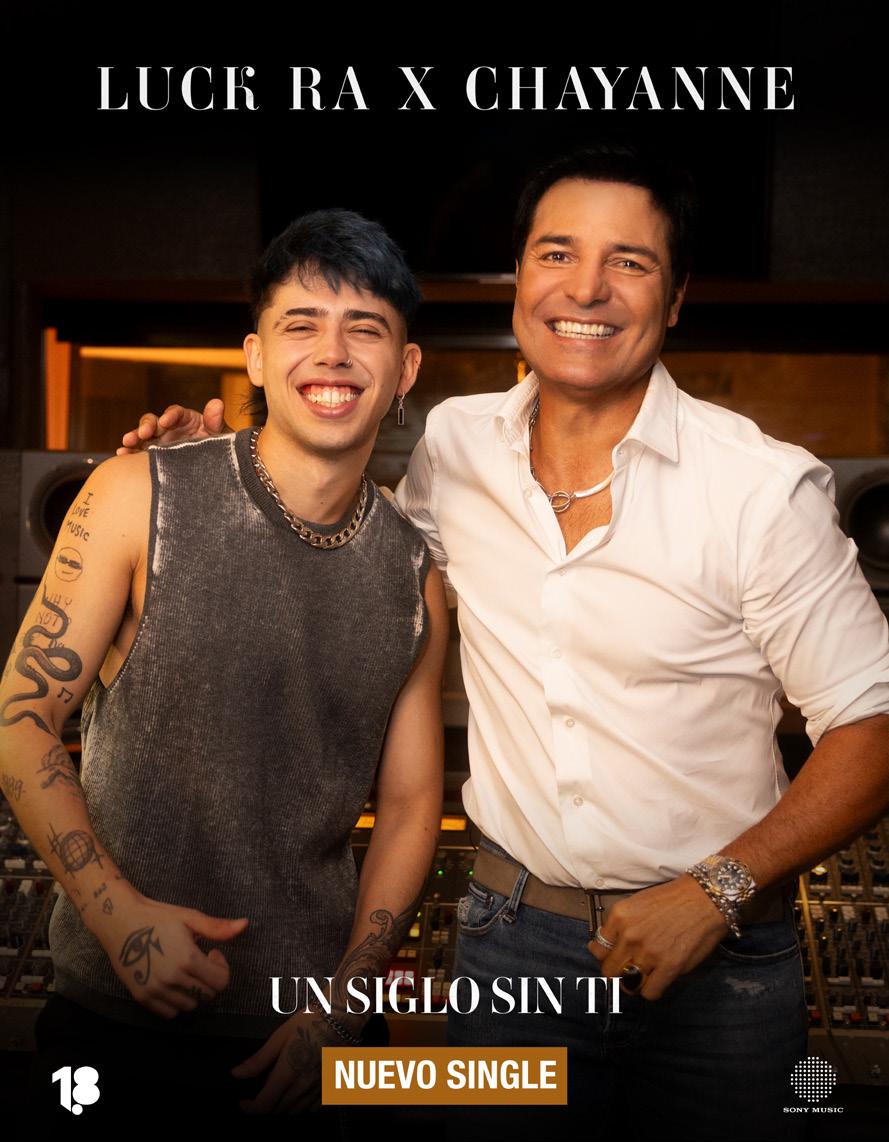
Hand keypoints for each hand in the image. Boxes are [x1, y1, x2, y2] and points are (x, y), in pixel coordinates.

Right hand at [92, 888, 247, 1017]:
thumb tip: (245, 925)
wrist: (119, 921)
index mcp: (187, 959)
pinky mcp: (142, 998)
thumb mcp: (190, 917)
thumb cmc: (157, 916)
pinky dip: (176, 1002)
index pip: (221, 982)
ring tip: (184, 971)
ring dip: (193, 992)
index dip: (222, 967)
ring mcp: (156, 991)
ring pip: (190, 1007)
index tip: (212, 953)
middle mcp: (172, 979)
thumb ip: (218, 928)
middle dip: (209, 980)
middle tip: (200, 962)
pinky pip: (170, 1013)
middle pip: (207, 996)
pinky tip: (172, 982)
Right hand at [116, 398, 228, 453]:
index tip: (166, 421)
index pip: (175, 412)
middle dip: (146, 425)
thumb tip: (217, 403)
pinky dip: (129, 452)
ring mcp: (160, 441)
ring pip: (142, 435)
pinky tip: (122, 455)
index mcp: (186, 419)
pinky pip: (139, 452)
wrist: (217, 470)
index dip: (170, 415)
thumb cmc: (220, 449)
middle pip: (154, 421)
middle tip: (143, 433)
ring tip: (126, 443)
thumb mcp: (221, 435)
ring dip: (133, 436)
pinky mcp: (153, 455)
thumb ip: (216, 421)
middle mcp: (169, 428)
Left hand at [233, 1008, 351, 1115]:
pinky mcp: (331, 1088)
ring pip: (295, 1113)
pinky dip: (301, 1108)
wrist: (344, 1016)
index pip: (264, 1105)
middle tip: (260, 1092)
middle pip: (278, 1112)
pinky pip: (313, 1110)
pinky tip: (297, 1094)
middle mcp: (303, 1086)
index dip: (250, 1109)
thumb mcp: (280, 1036)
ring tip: (278, 1091)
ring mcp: (319, 1090)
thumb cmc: (310, 1021)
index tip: (243, 1102)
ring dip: (282, 1108)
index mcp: (288, 1072)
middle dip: (264, 1107)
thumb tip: (237, 1074)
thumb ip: (259, 1060)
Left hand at [588, 875, 728, 999]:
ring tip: (643, 976)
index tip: (613, 956)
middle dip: (617, 972)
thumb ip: (620, 926)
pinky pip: (650, 992)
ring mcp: (649, 953)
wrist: (704, 898)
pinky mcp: (669, 966)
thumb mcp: (636, 903)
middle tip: (628, 969)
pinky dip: (652, 989)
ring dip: (634, 983)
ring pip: (628, 985)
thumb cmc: (673, 899)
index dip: (605, 955)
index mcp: (619, 916)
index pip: (598, 949)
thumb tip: (605, 947)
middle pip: (609, 970)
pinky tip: (658, 979)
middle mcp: (630, 935)